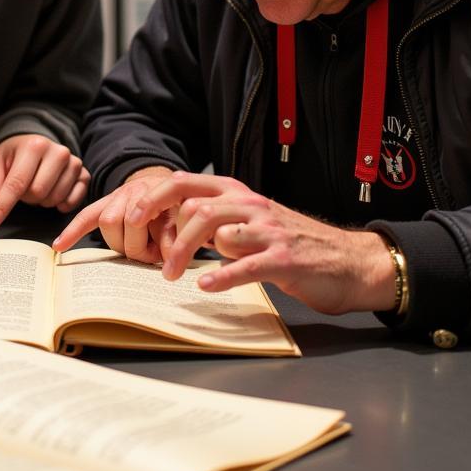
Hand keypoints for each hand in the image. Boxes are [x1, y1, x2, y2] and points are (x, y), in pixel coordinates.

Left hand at [0, 134, 89, 234]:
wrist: (36, 143)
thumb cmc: (15, 155)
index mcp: (33, 146)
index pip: (15, 184)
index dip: (0, 208)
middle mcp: (57, 151)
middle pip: (37, 194)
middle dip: (26, 198)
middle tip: (23, 188)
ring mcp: (74, 162)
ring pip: (53, 199)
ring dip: (41, 201)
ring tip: (37, 186)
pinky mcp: (84, 173)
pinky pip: (72, 201)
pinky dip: (60, 204)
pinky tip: (54, 193)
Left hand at [57, 169, 395, 315]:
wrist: (349, 262)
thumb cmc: (290, 246)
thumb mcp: (246, 225)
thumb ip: (210, 222)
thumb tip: (164, 230)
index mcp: (233, 193)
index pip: (180, 182)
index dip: (147, 198)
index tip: (122, 220)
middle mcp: (248, 203)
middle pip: (191, 201)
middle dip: (159, 226)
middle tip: (142, 252)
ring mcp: (267, 229)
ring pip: (213, 226)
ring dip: (184, 250)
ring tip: (171, 274)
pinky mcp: (285, 258)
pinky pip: (246, 263)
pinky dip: (222, 275)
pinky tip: (204, 288)